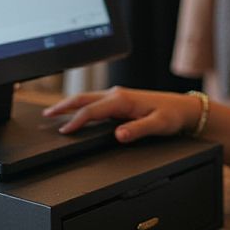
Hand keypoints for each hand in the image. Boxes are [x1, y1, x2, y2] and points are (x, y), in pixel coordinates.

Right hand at [42, 86, 198, 143]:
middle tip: (46, 115)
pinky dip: (81, 105)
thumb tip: (119, 135)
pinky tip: (76, 111)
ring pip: (88, 98)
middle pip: (84, 98)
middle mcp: (118, 94)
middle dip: (64, 106)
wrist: (183, 107)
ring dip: (70, 104)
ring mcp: (118, 96)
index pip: (92, 110)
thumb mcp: (158, 124)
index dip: (76, 120)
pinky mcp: (120, 100)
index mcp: (122, 99)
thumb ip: (138, 130)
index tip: (63, 131)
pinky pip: (95, 101)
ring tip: (54, 112)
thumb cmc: (172, 115)